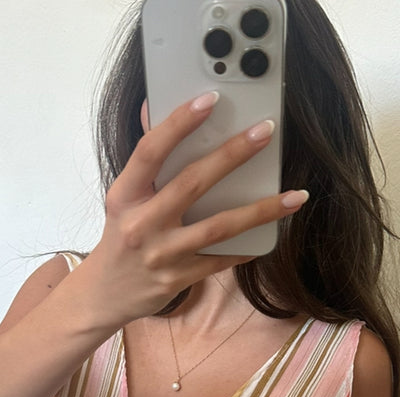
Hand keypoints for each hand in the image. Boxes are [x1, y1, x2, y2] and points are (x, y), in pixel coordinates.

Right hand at [80, 92, 308, 328]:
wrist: (105, 294)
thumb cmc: (120, 239)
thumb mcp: (124, 200)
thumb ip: (144, 161)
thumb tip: (151, 108)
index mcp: (125, 196)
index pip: (150, 152)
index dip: (179, 123)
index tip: (210, 99)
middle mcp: (142, 224)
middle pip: (193, 183)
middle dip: (233, 154)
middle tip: (266, 132)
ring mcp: (162, 254)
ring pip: (218, 227)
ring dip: (261, 210)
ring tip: (294, 195)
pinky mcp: (178, 278)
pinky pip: (221, 259)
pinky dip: (248, 246)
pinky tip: (272, 232)